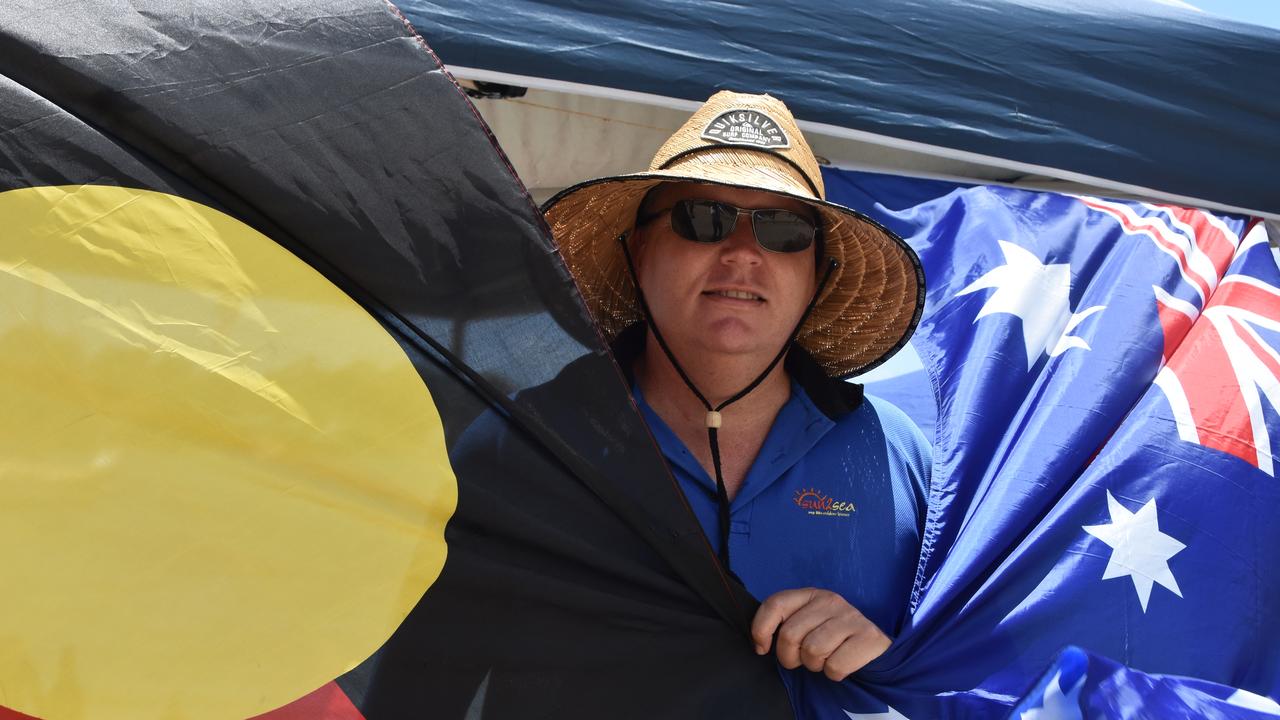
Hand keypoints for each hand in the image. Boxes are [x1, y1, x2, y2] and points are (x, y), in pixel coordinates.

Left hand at [751, 588, 890, 680]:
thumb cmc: (832, 636)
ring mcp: (850, 617)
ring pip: (812, 651)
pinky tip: (841, 663)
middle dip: (789, 657)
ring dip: (814, 665)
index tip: (762, 649)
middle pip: (790, 634)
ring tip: (824, 659)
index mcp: (811, 594)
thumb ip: (785, 623)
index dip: (761, 629)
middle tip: (801, 659)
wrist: (874, 646)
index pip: (775, 604)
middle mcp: (830, 601)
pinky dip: (834, 673)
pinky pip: (835, 666)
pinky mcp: (868, 637)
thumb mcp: (808, 621)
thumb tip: (759, 644)